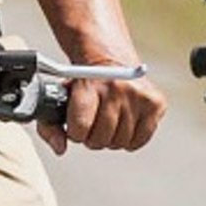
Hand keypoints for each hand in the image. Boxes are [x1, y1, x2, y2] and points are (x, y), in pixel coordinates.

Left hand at [45, 72, 167, 154]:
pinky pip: (140, 140)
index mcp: (90, 83)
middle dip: (92, 137)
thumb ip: (50, 126)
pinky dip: (130, 139)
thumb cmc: (83, 82)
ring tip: (108, 122)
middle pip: (100, 138)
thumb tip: (60, 148)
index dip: (75, 132)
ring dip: (111, 138)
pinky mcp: (156, 103)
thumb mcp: (59, 97)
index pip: (80, 126)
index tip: (76, 125)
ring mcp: (139, 95)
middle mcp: (117, 87)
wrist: (108, 57)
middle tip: (92, 124)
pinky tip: (123, 124)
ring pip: (120, 142)